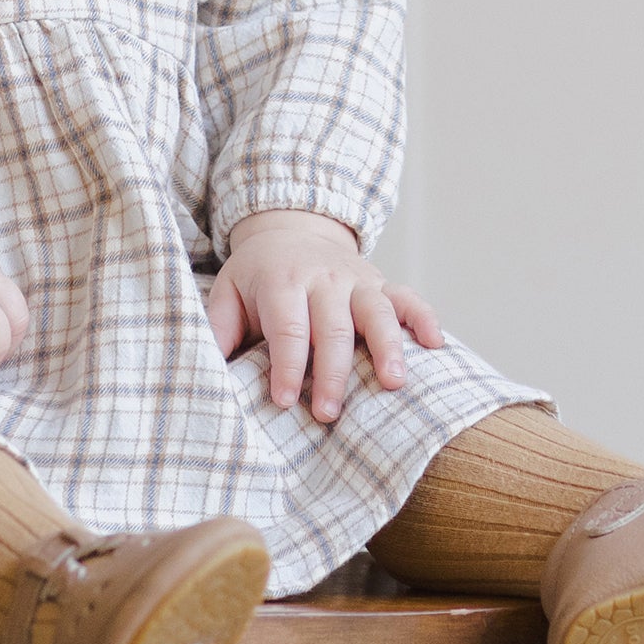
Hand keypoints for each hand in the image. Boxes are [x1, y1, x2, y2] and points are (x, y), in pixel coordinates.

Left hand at [204, 209, 443, 422]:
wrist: (290, 230)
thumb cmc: (257, 275)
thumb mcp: (228, 292)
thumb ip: (219, 327)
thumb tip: (209, 369)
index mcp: (283, 280)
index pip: (289, 327)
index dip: (288, 366)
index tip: (286, 401)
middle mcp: (324, 278)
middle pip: (334, 328)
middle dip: (333, 373)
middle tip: (329, 413)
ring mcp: (358, 280)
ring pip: (377, 313)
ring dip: (387, 349)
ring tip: (392, 385)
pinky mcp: (382, 284)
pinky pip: (409, 299)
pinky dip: (424, 319)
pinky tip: (435, 346)